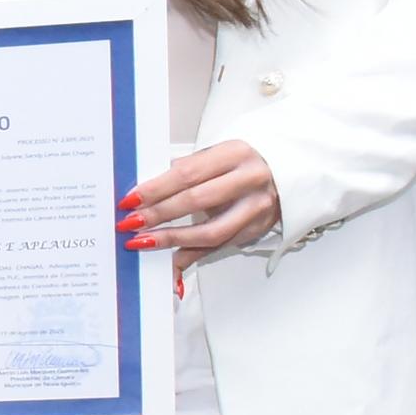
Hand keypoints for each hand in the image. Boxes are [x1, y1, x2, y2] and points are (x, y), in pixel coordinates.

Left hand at [128, 139, 278, 260]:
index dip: (155, 189)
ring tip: (144, 241)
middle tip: (131, 223)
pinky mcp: (257, 230)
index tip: (130, 200)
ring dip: (173, 240)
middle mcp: (250, 180)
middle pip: (196, 201)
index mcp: (235, 154)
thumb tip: (145, 193)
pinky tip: (170, 259)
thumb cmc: (241, 163)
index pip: (187, 174)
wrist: (286, 171)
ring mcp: (257, 208)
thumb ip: (184, 171)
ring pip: (211, 231)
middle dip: (158, 215)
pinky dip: (192, 255)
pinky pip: (219, 247)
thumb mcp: (215, 156)